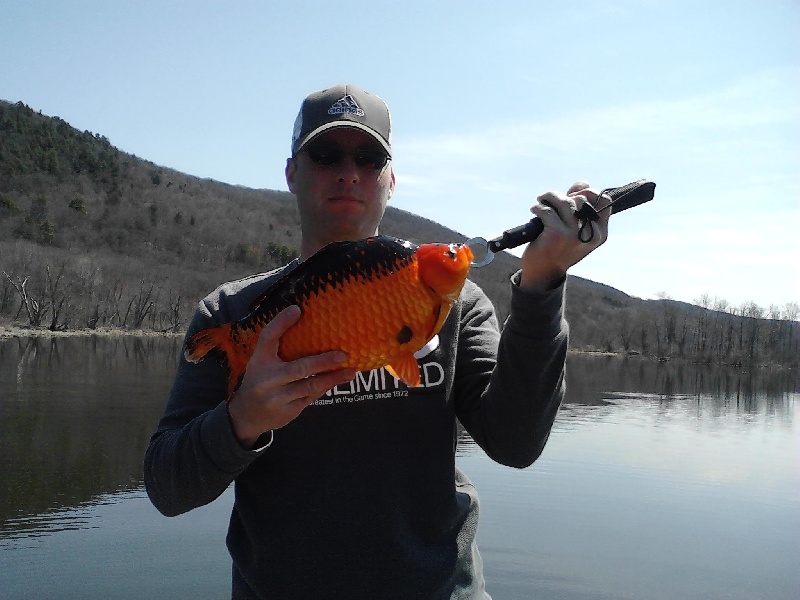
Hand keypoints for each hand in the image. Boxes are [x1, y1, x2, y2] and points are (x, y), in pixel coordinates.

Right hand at [227, 305, 357, 448]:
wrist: (247, 415)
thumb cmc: (262, 380)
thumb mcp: (263, 362)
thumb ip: (280, 348)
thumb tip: (309, 326)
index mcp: (259, 361)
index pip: (268, 338)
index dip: (280, 322)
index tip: (297, 309)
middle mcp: (266, 379)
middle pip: (298, 368)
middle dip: (323, 362)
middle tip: (342, 355)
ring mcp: (276, 397)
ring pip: (310, 385)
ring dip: (332, 378)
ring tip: (350, 371)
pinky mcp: (287, 411)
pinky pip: (310, 397)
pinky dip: (324, 388)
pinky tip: (337, 380)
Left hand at [519, 180, 609, 290]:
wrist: (543, 273)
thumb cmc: (559, 249)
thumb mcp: (575, 229)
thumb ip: (580, 206)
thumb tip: (583, 183)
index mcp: (600, 233)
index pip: (605, 201)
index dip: (589, 191)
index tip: (573, 193)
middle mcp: (590, 233)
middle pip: (581, 199)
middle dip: (564, 195)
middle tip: (551, 199)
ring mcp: (574, 234)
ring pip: (565, 201)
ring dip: (550, 196)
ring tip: (542, 200)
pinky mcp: (557, 234)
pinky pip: (548, 210)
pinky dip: (539, 207)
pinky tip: (535, 210)